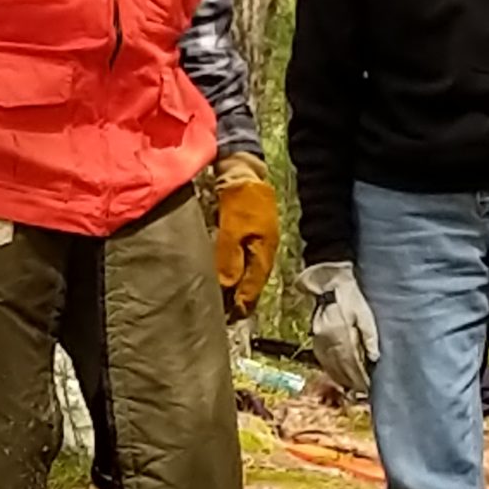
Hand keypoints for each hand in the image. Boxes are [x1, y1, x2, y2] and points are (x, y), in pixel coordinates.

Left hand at [214, 156, 279, 319]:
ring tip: (223, 300)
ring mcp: (258, 241)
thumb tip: (227, 286)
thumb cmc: (239, 199)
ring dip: (237, 285)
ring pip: (247, 271)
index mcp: (264, 252)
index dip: (242, 303)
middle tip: (225, 315)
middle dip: (240, 298)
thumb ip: (229, 259)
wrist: (243, 170)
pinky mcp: (249, 232)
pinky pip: (242, 259)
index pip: (254, 286)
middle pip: (252, 281)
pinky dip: (234, 271)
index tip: (231, 318)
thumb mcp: (232, 230)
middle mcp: (264, 250)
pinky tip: (224, 276)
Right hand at [298, 261, 378, 394]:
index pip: (351, 363)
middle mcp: (327, 340)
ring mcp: (318, 339)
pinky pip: (322, 358)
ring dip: (340, 378)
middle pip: (339, 368)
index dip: (359, 377)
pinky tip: (337, 374)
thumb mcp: (364, 312)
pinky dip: (330, 369)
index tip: (368, 387)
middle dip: (351, 381)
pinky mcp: (315, 336)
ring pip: (329, 365)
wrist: (328, 281)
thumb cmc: (350, 294)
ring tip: (351, 387)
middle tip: (362, 392)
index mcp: (340, 335)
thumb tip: (374, 357)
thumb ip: (369, 335)